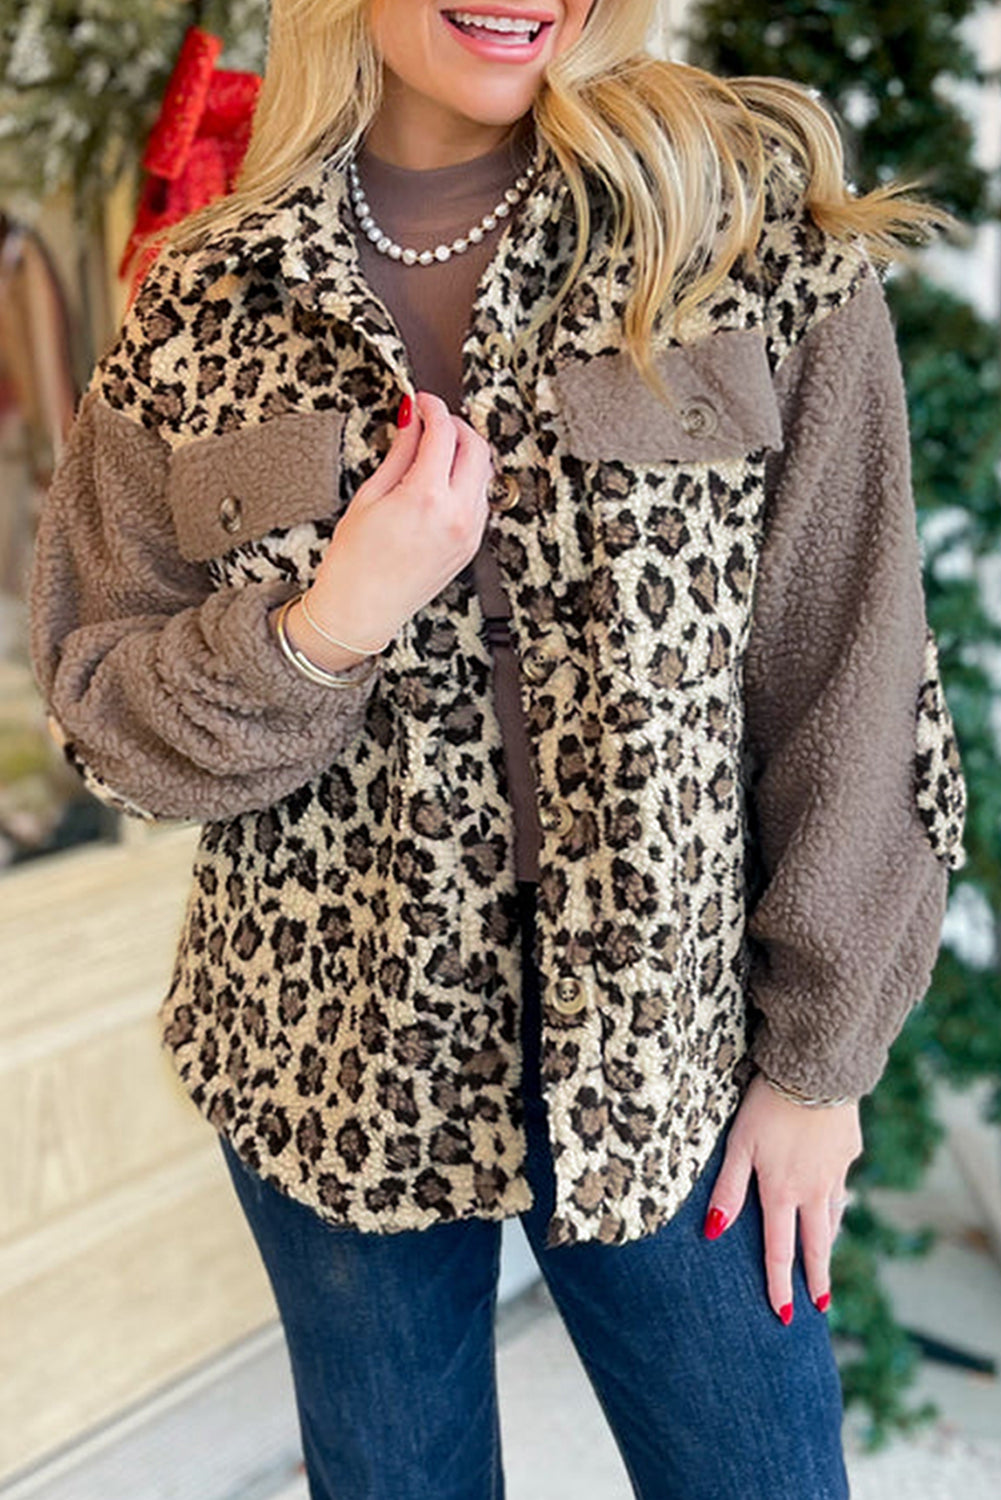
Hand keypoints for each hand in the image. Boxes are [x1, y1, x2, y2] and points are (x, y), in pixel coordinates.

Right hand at [301, 391, 491, 655]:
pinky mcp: (471, 545)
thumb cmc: (355, 562)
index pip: (444, 433)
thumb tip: (411, 421)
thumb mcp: (369, 496)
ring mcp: (469, 532)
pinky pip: (479, 499)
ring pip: (484, 473)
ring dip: (465, 452)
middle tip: (432, 420)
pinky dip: (466, 480)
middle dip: (456, 425)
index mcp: (426, 498)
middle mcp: (456, 515)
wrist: (361, 610)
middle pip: (476, 447)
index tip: (421, 402)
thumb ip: (399, 453)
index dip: (432, 408)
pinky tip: (441, 480)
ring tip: (435, 450)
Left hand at [703, 1073, 861, 1322]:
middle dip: (817, 1278)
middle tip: (820, 1306)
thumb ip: (728, 1189)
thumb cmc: (766, 1105)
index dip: (780, 1284)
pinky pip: (840, 1183)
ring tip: (824, 1261)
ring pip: (833, 1216)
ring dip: (827, 1242)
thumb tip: (713, 1233)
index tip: (784, 1314)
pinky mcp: (848, 1149)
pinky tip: (832, 1199)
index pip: (779, 1250)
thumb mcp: (739, 1145)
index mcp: (782, 1192)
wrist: (816, 1070)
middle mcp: (813, 1190)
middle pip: (816, 1244)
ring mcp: (836, 1171)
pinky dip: (835, 1201)